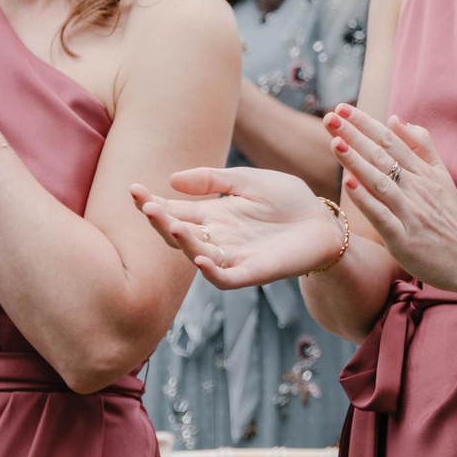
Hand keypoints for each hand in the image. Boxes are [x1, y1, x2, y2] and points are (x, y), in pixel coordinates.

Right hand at [134, 164, 348, 287]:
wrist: (323, 221)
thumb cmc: (287, 200)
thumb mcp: (248, 181)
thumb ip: (213, 180)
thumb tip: (171, 180)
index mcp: (213, 215)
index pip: (175, 210)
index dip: (153, 203)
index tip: (134, 189)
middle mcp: (216, 238)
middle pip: (179, 233)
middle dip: (160, 222)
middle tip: (146, 207)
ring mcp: (232, 256)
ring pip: (196, 255)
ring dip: (183, 243)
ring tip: (172, 225)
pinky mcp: (253, 271)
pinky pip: (225, 277)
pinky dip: (211, 271)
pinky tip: (201, 259)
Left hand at [326, 105, 456, 299]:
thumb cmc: (451, 216)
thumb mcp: (441, 175)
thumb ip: (421, 146)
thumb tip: (396, 119)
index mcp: (423, 171)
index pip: (390, 141)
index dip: (366, 123)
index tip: (343, 107)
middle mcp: (417, 188)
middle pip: (382, 156)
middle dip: (354, 135)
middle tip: (330, 116)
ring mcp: (410, 212)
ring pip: (380, 182)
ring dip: (356, 161)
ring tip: (335, 142)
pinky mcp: (404, 238)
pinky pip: (382, 216)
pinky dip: (366, 200)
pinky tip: (349, 184)